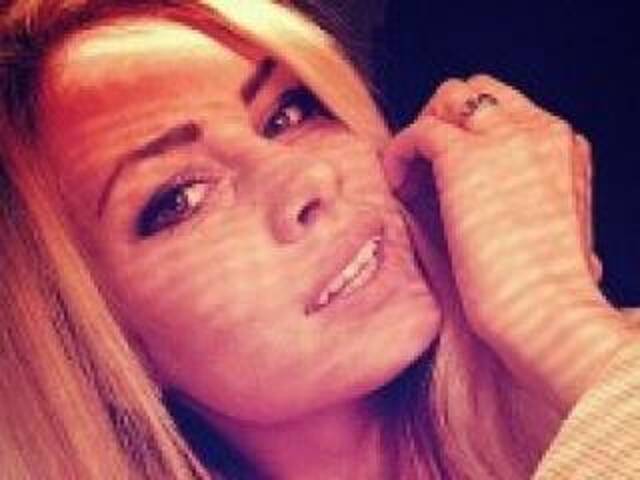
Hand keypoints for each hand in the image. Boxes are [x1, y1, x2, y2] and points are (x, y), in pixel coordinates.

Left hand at [384, 75, 628, 408]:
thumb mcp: (554, 229)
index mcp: (560, 145)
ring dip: (422, 131)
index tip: (446, 170)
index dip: (468, 134)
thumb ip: (534, 200)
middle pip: (476, 93)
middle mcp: (536, 130)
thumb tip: (503, 211)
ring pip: (447, 100)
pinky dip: (399, 152)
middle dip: (443, 120)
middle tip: (424, 167)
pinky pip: (418, 131)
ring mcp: (502, 139)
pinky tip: (397, 186)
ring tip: (409, 178)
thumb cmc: (547, 288)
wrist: (548, 313)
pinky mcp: (464, 158)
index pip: (506, 110)